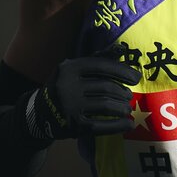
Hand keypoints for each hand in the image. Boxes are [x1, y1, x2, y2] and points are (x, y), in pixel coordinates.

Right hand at [27, 46, 141, 140]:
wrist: (40, 113)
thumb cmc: (65, 87)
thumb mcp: (74, 70)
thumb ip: (96, 59)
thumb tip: (121, 49)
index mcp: (69, 68)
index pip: (102, 66)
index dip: (122, 71)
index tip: (136, 78)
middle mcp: (67, 86)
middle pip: (106, 87)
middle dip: (122, 92)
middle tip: (128, 96)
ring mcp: (69, 107)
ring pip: (106, 106)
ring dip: (122, 107)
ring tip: (126, 108)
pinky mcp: (73, 126)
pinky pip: (101, 126)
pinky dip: (118, 125)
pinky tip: (128, 124)